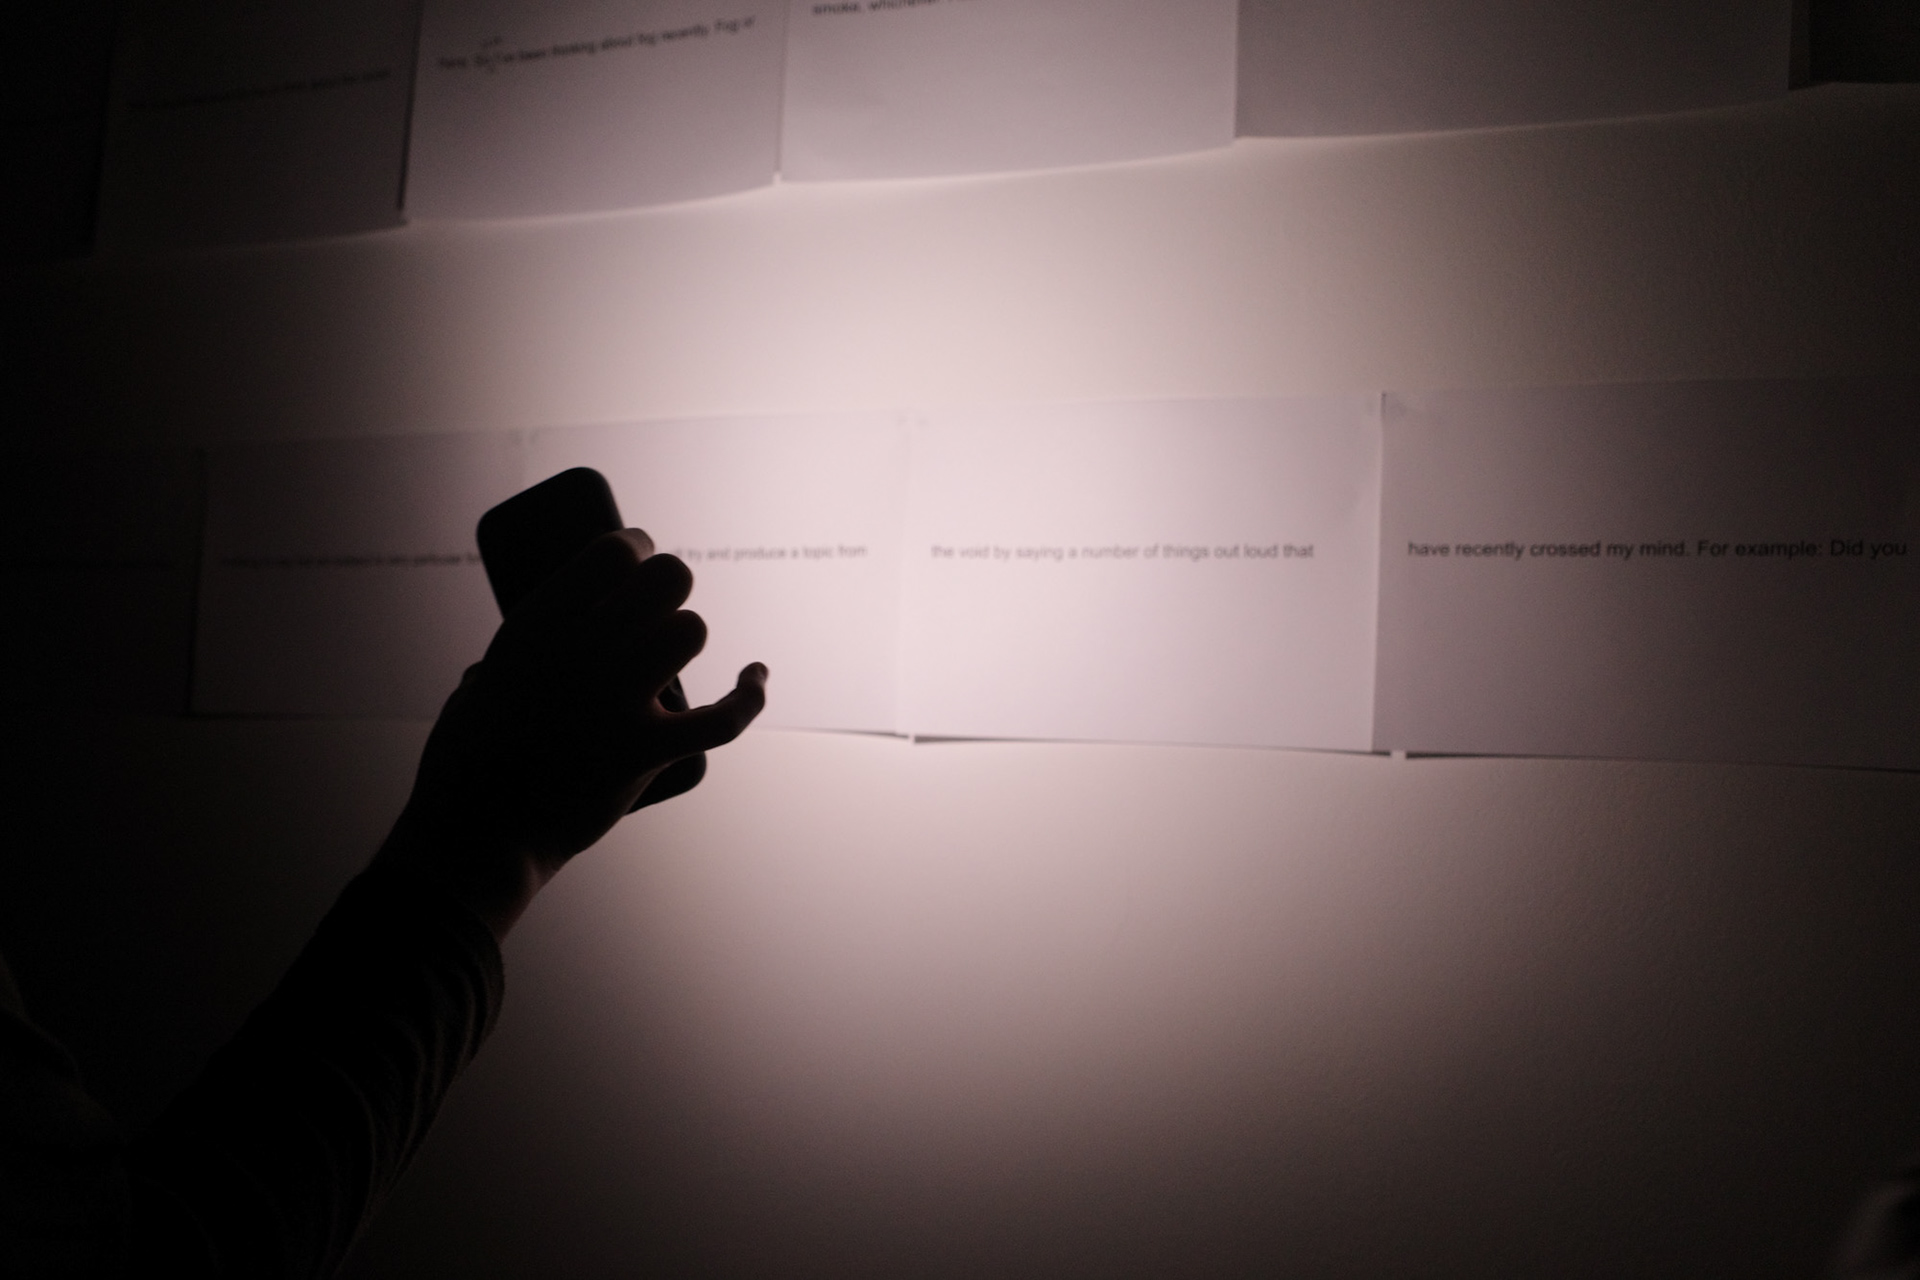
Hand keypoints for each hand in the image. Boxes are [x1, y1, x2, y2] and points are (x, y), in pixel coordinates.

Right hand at [376, 529, 765, 937]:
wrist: (479, 835)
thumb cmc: (467, 762)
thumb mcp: (480, 686)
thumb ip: (503, 665)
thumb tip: (501, 671)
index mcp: (535, 627)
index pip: (612, 553)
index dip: (637, 547)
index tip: (640, 558)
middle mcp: (580, 654)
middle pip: (665, 581)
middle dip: (669, 585)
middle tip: (656, 607)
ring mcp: (616, 703)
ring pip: (690, 632)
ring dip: (687, 636)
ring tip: (672, 650)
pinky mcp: (646, 753)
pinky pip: (724, 717)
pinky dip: (750, 695)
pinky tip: (755, 675)